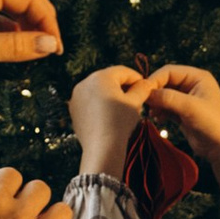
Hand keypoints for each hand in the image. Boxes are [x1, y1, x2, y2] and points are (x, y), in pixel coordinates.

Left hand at [0, 0, 62, 158]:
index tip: (56, 47)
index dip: (47, 19)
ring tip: (37, 52)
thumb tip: (51, 45)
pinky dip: (10, 35)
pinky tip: (17, 52)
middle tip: (51, 48)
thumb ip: (16, 46)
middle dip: (39, 20)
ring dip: (26, 28)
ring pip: (9, 11)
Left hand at [68, 64, 154, 179]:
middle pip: (109, 79)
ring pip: (99, 89)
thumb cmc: (120, 122)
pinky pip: (90, 100)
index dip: (136, 78)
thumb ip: (142, 88)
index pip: (123, 71)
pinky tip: (109, 114)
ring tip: (123, 106)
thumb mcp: (135, 102)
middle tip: (136, 96)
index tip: (145, 86)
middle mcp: (85, 82)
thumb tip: (145, 82)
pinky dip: (100, 103)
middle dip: (123, 86)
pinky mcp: (73, 108)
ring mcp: (77, 95)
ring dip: (111, 94)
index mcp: (101, 77)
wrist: (101, 147)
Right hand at [132, 64, 219, 211]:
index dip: (154, 79)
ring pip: (164, 95)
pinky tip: (158, 119)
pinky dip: (160, 111)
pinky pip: (166, 107)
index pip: (169, 71)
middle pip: (165, 82)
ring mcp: (187, 99)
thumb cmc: (213, 124)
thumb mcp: (190, 107)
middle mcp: (192, 85)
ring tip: (152, 113)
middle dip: (154, 92)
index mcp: (197, 77)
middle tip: (144, 104)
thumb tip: (146, 93)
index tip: (142, 92)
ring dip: (156, 103)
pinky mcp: (183, 112)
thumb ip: (168, 97)